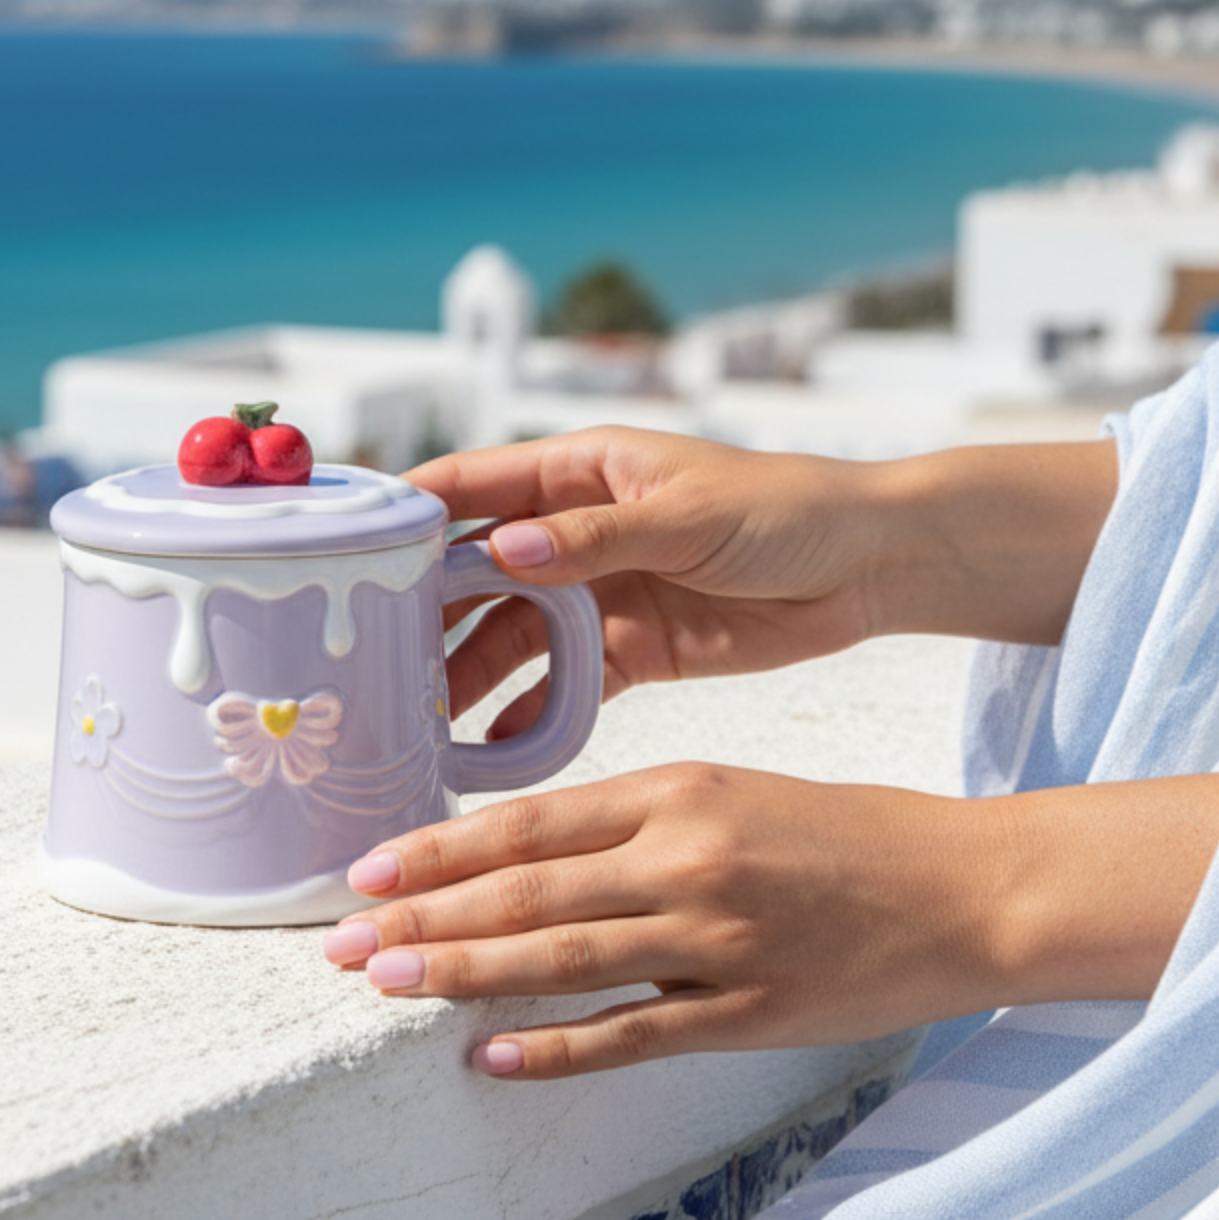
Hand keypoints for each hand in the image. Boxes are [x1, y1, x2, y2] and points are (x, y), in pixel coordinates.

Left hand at [322, 765, 1218, 1079]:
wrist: (969, 889)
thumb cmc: (848, 835)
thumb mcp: (734, 793)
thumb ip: (633, 819)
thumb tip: (522, 856)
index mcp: (679, 792)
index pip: (528, 823)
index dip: (437, 851)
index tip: (366, 874)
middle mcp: (686, 859)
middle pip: (524, 892)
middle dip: (421, 921)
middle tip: (340, 946)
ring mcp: (716, 942)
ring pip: (561, 959)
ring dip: (461, 975)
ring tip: (385, 987)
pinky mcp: (749, 1014)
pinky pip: (631, 1035)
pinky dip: (554, 1047)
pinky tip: (488, 1056)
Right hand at [409, 430, 1117, 737]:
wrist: (870, 566)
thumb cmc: (787, 509)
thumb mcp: (688, 517)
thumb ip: (593, 538)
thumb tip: (503, 548)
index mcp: (582, 472)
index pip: (470, 485)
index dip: (406, 513)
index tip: (347, 549)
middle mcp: (573, 531)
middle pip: (475, 571)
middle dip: (423, 614)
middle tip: (370, 663)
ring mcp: (599, 592)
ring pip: (510, 635)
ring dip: (467, 674)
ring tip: (419, 720)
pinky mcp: (631, 649)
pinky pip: (562, 683)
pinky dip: (528, 713)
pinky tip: (492, 747)